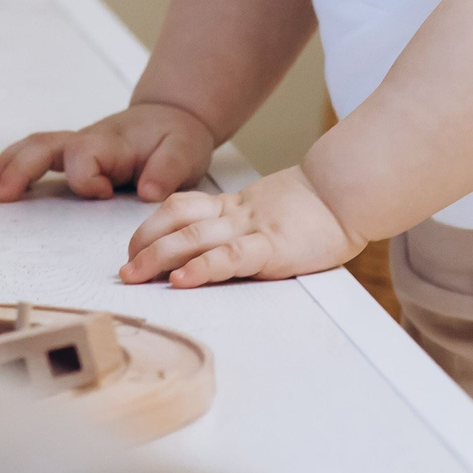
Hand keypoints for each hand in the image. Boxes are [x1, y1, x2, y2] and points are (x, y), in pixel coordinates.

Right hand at [0, 101, 218, 202]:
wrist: (174, 117)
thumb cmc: (178, 138)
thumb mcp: (185, 151)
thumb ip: (168, 170)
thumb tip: (147, 192)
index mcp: (112, 142)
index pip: (84, 157)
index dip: (87, 179)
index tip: (106, 194)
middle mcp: (88, 140)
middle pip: (44, 145)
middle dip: (20, 168)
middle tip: (1, 195)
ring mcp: (76, 145)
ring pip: (34, 146)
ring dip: (10, 165)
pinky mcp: (72, 153)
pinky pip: (36, 153)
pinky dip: (14, 165)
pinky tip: (0, 185)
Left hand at [120, 166, 364, 288]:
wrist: (348, 192)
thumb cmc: (316, 209)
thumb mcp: (271, 213)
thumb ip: (246, 226)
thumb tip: (221, 247)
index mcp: (234, 207)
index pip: (181, 208)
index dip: (152, 225)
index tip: (133, 247)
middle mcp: (235, 215)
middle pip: (177, 223)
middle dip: (144, 246)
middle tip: (124, 270)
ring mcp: (251, 229)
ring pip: (193, 237)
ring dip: (157, 256)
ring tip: (135, 275)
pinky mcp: (271, 247)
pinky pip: (229, 257)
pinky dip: (201, 268)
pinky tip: (181, 280)